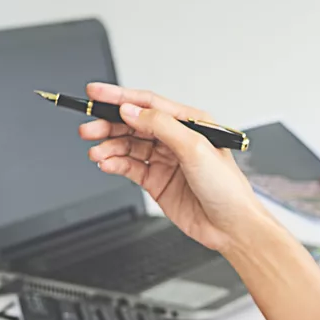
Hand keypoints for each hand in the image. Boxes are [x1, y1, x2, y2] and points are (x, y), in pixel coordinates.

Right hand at [79, 83, 271, 251]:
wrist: (232, 226)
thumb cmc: (227, 188)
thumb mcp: (196, 148)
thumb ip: (161, 126)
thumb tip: (131, 111)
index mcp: (190, 122)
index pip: (148, 103)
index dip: (119, 96)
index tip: (94, 93)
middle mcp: (176, 139)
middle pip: (133, 124)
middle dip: (108, 124)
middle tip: (88, 128)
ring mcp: (165, 160)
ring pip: (128, 146)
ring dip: (109, 146)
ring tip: (96, 152)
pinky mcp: (157, 181)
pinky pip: (130, 167)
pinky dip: (115, 164)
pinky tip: (106, 163)